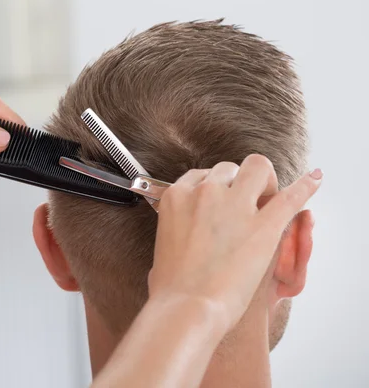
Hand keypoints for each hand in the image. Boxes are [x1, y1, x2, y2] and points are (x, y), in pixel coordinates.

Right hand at [148, 155, 321, 330]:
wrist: (187, 308)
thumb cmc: (171, 287)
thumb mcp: (163, 243)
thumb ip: (176, 226)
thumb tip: (185, 230)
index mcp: (176, 196)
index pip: (201, 175)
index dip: (215, 187)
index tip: (222, 200)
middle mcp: (204, 192)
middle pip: (228, 168)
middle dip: (238, 182)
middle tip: (244, 204)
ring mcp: (235, 206)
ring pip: (258, 169)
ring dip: (264, 182)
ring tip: (267, 200)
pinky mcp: (264, 226)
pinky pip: (292, 196)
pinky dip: (306, 186)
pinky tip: (314, 180)